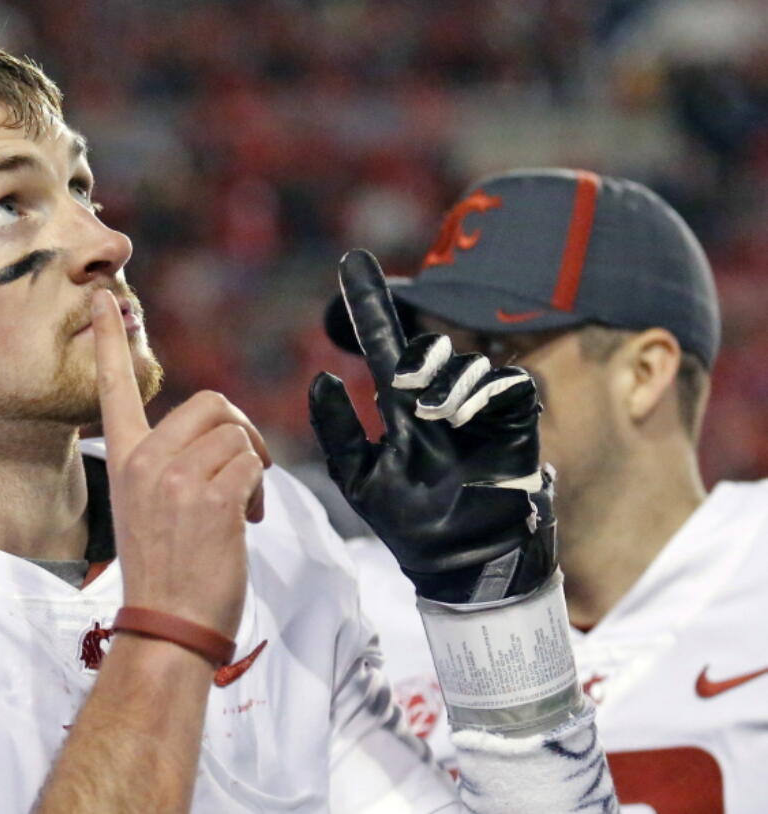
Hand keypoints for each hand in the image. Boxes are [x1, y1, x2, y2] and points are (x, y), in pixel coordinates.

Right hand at [92, 290, 270, 636]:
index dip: (107, 339)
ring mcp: (176, 478)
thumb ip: (173, 464)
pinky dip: (259, 491)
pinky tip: (243, 524)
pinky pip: (253, 465)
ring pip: (239, 436)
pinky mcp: (210, 498)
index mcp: (124, 459)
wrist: (169, 625)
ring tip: (238, 511)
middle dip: (241, 433)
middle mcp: (145, 461)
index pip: (113, 388)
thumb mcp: (151, 506)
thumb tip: (223, 440)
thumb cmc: (167, 571)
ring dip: (252, 470)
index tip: (102, 296)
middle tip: (242, 472)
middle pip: (213, 403)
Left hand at [308, 251, 555, 603]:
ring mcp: (479, 409)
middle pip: (429, 346)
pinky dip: (486, 391)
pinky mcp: (517, 421)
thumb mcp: (360, 479)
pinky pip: (509, 382)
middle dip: (416, 359)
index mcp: (401, 407)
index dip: (368, 302)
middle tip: (403, 388)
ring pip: (467, 363)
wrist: (462, 562)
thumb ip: (339, 431)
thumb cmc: (409, 523)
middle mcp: (439, 399)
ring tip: (434, 419)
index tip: (351, 260)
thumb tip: (321, 378)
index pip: (383, 343)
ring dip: (447, 383)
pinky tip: (465, 417)